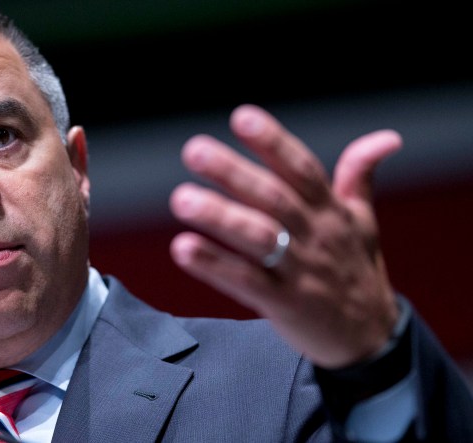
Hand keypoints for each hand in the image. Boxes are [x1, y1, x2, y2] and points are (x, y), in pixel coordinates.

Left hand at [169, 104, 401, 368]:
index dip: (274, 141)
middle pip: (273, 198)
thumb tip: (386, 138)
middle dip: (234, 173)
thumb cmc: (358, 270)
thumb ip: (359, 176)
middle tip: (194, 150)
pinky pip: (246, 282)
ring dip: (219, 217)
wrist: (371, 339)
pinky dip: (215, 266)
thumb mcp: (364, 221)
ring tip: (181, 199)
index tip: (242, 117)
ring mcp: (300, 270)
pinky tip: (183, 249)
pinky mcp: (284, 304)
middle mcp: (315, 236)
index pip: (302, 169)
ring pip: (259, 238)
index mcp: (330, 211)